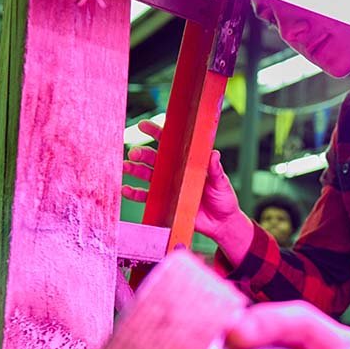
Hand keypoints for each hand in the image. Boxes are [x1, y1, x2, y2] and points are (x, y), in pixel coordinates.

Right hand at [121, 121, 253, 258]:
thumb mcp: (221, 182)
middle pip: (154, 158)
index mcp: (187, 162)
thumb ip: (216, 169)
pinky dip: (135, 193)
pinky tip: (126, 189)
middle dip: (142, 153)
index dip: (156, 133)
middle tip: (135, 152)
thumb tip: (214, 153)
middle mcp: (175, 172)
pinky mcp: (165, 202)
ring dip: (135, 169)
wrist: (221, 223)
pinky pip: (146, 197)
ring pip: (147, 174)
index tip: (144, 126)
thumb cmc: (223, 198)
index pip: (170, 144)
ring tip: (126, 166)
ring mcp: (168, 187)